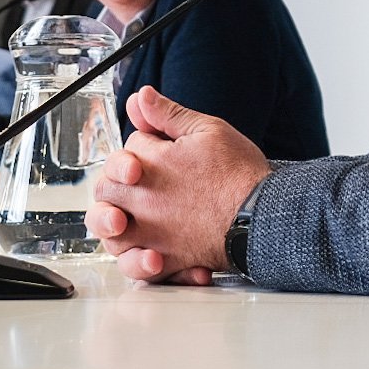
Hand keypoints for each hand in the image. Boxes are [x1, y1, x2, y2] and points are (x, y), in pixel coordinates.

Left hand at [87, 86, 270, 283]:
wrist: (263, 215)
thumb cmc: (239, 173)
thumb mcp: (207, 130)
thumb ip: (168, 114)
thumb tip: (140, 98)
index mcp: (148, 164)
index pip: (128, 150)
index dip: (143, 147)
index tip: (162, 149)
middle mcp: (141, 200)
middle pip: (106, 192)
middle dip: (116, 185)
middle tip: (137, 183)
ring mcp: (151, 233)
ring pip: (112, 236)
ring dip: (118, 229)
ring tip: (133, 222)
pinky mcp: (167, 261)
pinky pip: (140, 270)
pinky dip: (143, 266)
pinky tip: (154, 256)